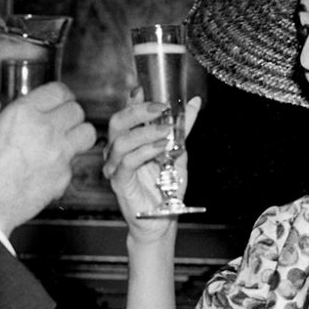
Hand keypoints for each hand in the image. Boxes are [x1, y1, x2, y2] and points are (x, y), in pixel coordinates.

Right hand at [0, 82, 95, 234]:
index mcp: (23, 114)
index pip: (58, 91)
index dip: (60, 94)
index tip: (59, 99)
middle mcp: (45, 130)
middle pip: (76, 110)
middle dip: (69, 113)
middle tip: (61, 120)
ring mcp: (58, 154)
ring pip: (87, 133)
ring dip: (78, 134)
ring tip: (66, 139)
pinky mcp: (64, 176)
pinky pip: (74, 162)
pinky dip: (66, 163)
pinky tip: (51, 167)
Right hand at [103, 88, 201, 241]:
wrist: (163, 219)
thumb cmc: (166, 188)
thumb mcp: (178, 152)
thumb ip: (183, 128)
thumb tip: (194, 103)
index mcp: (128, 141)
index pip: (125, 114)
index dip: (132, 100)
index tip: (143, 89)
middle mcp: (116, 151)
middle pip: (118, 123)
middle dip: (138, 111)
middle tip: (161, 108)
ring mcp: (114, 167)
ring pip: (121, 141)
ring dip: (146, 132)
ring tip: (167, 132)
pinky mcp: (119, 182)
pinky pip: (127, 162)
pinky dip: (145, 152)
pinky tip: (160, 148)